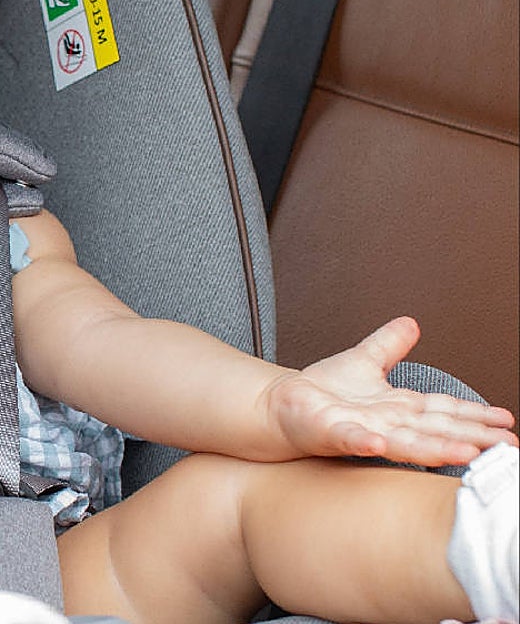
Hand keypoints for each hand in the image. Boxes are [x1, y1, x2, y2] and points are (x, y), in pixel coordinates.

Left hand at [266, 317, 517, 466]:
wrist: (279, 406)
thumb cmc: (322, 393)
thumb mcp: (363, 362)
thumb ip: (388, 345)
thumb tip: (411, 323)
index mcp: (398, 407)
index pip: (445, 410)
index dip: (476, 415)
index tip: (508, 422)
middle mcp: (387, 423)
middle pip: (437, 430)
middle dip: (473, 438)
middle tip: (507, 448)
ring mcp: (362, 431)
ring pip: (405, 442)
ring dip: (435, 448)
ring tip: (465, 452)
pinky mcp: (332, 433)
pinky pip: (351, 439)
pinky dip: (365, 441)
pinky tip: (378, 443)